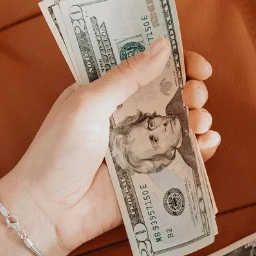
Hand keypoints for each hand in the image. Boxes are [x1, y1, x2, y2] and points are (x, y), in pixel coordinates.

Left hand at [0, 38, 219, 255]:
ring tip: (197, 121)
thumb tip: (164, 46)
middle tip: (194, 96)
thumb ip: (127, 76)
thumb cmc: (57, 152)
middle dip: (193, 90)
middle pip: (174, 93)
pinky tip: (206, 142)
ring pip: (184, 124)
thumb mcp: (88, 103)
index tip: (198, 66)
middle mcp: (130, 115)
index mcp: (110, 91)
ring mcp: (144, 145)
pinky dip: (203, 149)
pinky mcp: (153, 173)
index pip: (149, 66)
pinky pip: (186, 158)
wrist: (48, 209)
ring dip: (200, 117)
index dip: (178, 61)